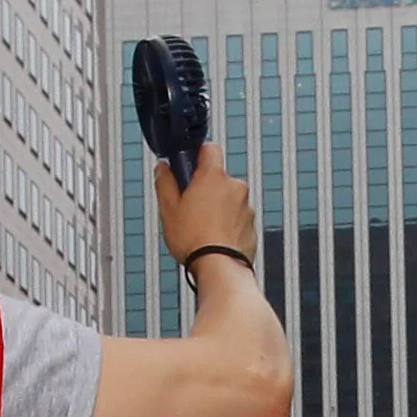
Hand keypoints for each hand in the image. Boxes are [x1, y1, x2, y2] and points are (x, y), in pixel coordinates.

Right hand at [156, 143, 257, 269]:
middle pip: (218, 178)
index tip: (187, 168)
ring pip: (229, 199)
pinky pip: (238, 219)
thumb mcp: (168, 209)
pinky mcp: (252, 226)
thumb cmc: (195, 241)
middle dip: (205, 188)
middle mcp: (235, 187)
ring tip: (202, 227)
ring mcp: (247, 207)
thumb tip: (163, 169)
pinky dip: (228, 224)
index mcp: (214, 177)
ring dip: (218, 208)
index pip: (209, 148)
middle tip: (189, 206)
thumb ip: (165, 182)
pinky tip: (215, 238)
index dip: (197, 155)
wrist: (220, 268)